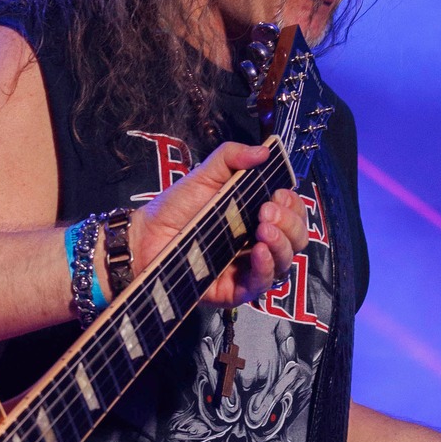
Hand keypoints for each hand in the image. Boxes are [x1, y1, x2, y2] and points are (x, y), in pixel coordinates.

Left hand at [129, 142, 304, 308]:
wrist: (145, 235)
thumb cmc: (175, 208)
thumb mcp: (205, 175)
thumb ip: (232, 157)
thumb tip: (265, 151)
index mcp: (256, 215)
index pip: (292, 214)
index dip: (293, 205)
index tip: (279, 194)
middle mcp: (258, 242)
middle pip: (295, 239)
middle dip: (290, 223)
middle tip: (267, 211)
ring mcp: (247, 268)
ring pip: (284, 263)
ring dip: (282, 244)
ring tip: (264, 229)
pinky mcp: (234, 290)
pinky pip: (260, 285)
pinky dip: (265, 268)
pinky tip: (259, 252)